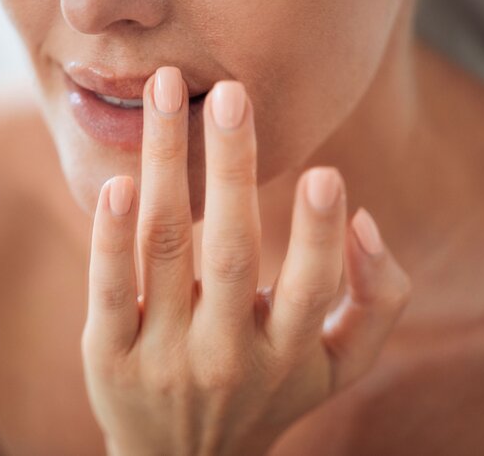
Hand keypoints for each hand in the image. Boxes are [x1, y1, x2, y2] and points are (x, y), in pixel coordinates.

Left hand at [81, 66, 411, 455]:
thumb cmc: (271, 392)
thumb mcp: (340, 365)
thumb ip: (376, 298)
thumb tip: (363, 219)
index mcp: (288, 355)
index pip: (312, 289)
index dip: (320, 234)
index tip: (327, 173)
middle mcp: (225, 357)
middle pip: (230, 252)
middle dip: (232, 167)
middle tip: (233, 94)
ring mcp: (162, 358)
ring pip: (164, 250)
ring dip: (166, 165)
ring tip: (166, 91)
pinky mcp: (108, 357)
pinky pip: (107, 290)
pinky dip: (110, 236)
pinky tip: (117, 182)